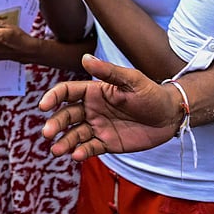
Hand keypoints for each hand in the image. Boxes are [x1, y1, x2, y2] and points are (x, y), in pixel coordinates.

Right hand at [38, 54, 181, 160]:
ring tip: (57, 150)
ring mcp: (98, 127)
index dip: (53, 97)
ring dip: (64, 141)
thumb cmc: (151, 93)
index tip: (43, 105)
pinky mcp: (107, 143)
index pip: (66, 92)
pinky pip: (90, 148)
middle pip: (66, 115)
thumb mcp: (132, 80)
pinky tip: (77, 155)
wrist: (170, 116)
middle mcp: (92, 109)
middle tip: (47, 132)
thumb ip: (108, 71)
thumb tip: (85, 58)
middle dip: (55, 124)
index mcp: (94, 91)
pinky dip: (82, 152)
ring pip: (75, 134)